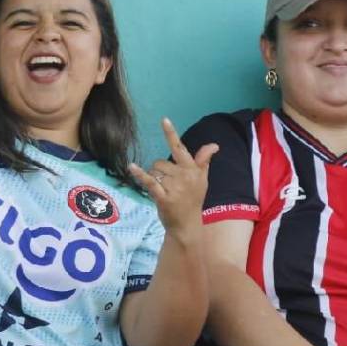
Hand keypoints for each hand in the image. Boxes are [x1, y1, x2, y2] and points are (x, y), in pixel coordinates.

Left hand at [128, 118, 217, 242]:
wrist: (187, 225)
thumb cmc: (193, 201)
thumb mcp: (201, 180)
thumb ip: (203, 161)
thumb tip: (214, 145)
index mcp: (193, 170)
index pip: (180, 148)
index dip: (171, 134)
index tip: (164, 120)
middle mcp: (184, 176)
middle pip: (161, 163)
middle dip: (160, 172)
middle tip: (169, 187)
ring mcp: (174, 187)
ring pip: (154, 172)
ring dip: (155, 180)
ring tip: (164, 192)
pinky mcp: (163, 197)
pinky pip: (149, 182)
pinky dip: (140, 175)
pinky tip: (132, 167)